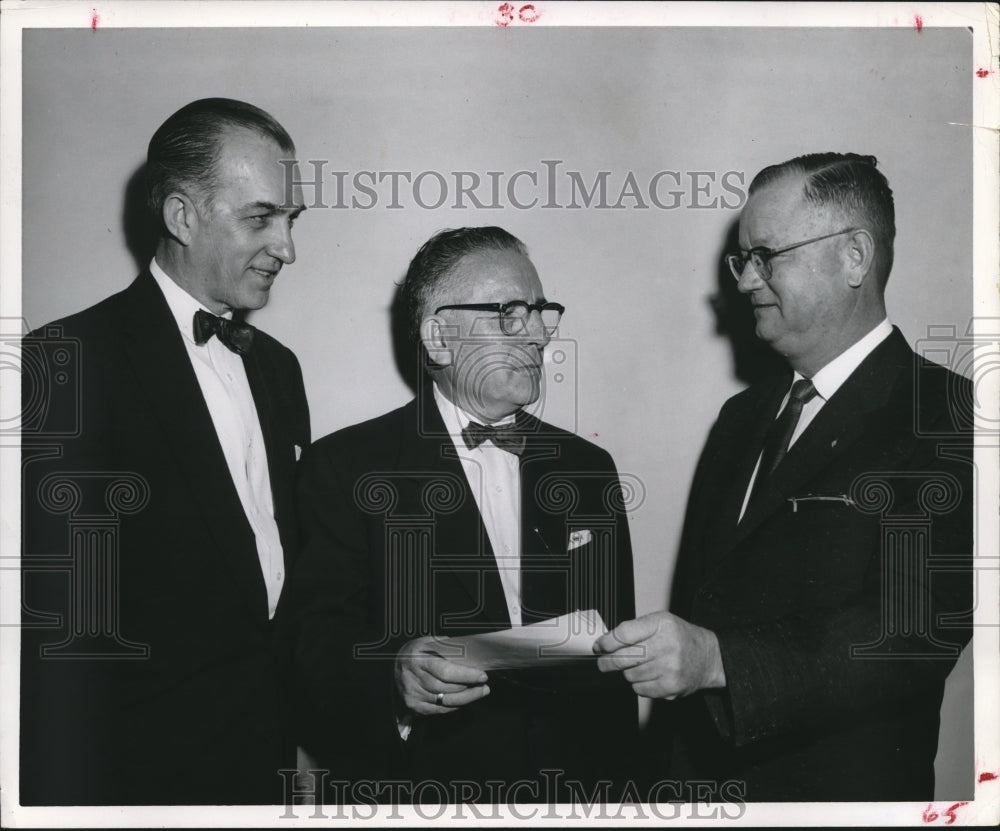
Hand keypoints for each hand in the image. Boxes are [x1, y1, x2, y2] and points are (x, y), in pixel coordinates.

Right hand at [394, 636, 490, 715]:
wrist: (392, 668)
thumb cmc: (416, 653)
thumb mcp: (427, 642)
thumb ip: (446, 646)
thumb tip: (470, 653)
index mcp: (417, 659)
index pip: (445, 671)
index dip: (466, 675)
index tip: (482, 675)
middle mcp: (414, 679)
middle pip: (447, 689)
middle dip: (470, 689)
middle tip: (484, 686)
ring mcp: (413, 695)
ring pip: (445, 701)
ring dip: (466, 698)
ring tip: (480, 692)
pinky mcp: (414, 706)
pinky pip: (439, 710)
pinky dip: (454, 705)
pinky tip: (464, 699)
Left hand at [593, 611, 725, 699]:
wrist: (708, 657)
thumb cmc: (680, 637)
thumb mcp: (660, 621)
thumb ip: (634, 628)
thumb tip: (606, 642)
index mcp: (661, 624)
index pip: (625, 634)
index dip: (607, 642)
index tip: (599, 647)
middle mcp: (666, 645)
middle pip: (624, 657)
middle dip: (608, 662)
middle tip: (603, 663)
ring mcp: (669, 668)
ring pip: (630, 675)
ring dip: (628, 672)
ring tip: (640, 666)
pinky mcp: (671, 687)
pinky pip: (640, 689)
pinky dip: (639, 684)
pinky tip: (649, 676)